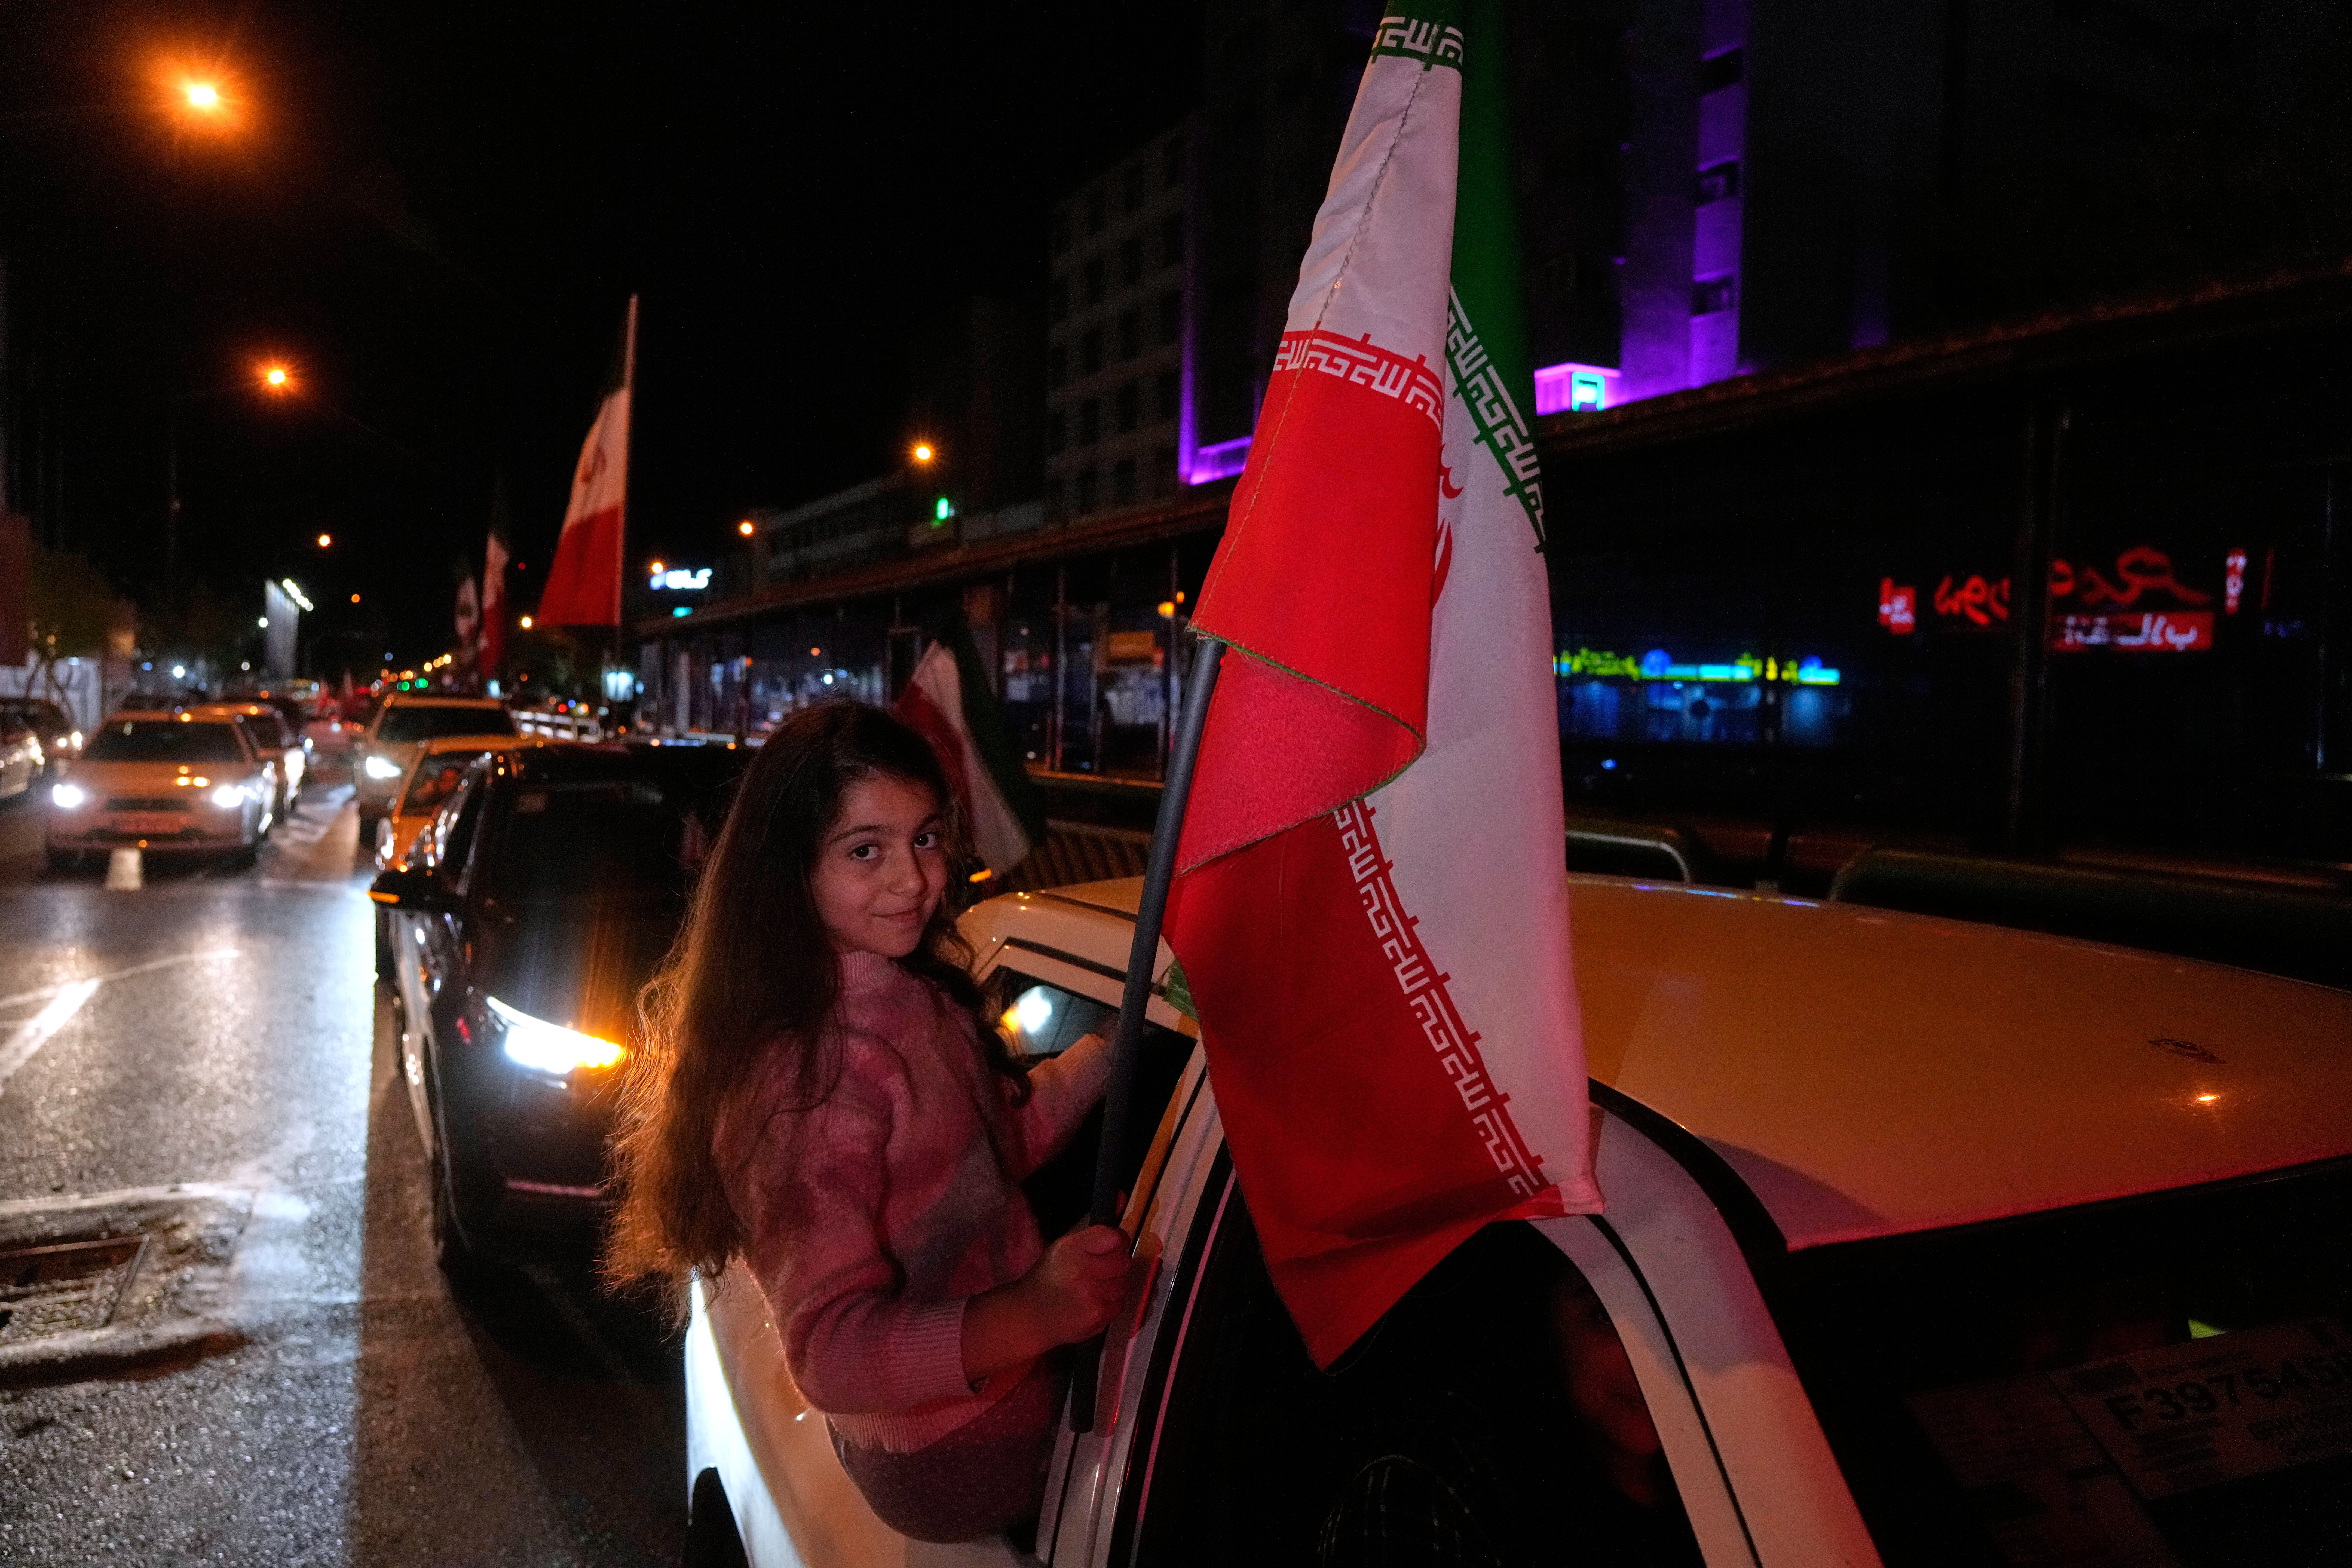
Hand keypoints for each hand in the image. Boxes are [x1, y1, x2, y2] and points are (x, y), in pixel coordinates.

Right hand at [1023, 1223, 1132, 1345]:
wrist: (1029, 1316)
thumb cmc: (1049, 1277)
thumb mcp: (1064, 1244)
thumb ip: (1094, 1222)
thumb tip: (1122, 1196)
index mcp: (1071, 1247)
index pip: (1114, 1236)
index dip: (1118, 1240)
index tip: (1112, 1245)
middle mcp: (1081, 1269)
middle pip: (1123, 1261)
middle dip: (1114, 1265)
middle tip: (1097, 1270)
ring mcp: (1090, 1294)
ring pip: (1124, 1284)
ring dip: (1113, 1286)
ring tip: (1092, 1288)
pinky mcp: (1096, 1315)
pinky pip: (1120, 1304)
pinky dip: (1110, 1304)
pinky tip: (1092, 1302)